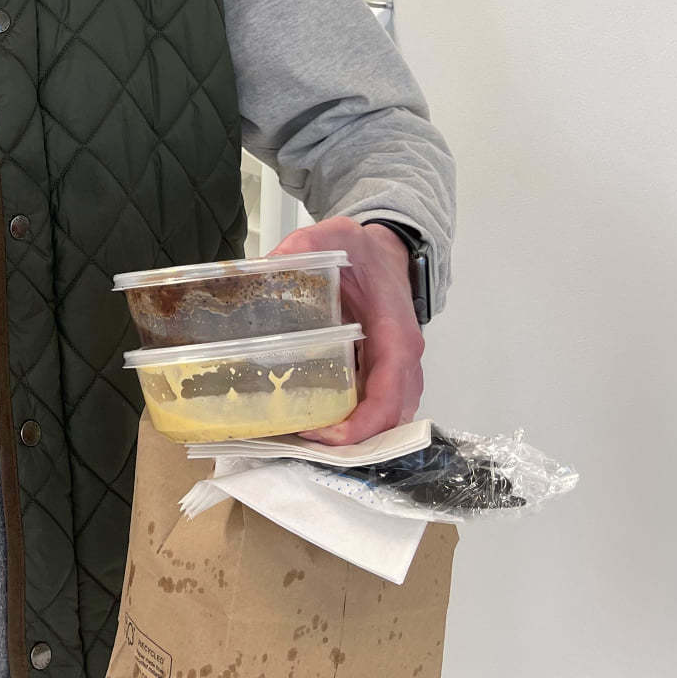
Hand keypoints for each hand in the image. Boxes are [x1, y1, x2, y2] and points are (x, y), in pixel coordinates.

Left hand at [267, 216, 423, 443]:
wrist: (390, 252)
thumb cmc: (368, 253)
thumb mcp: (338, 235)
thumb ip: (307, 244)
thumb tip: (272, 262)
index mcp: (397, 338)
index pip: (387, 399)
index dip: (357, 426)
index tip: (319, 433)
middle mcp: (404, 363)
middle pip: (388, 422)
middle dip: (349, 442)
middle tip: (300, 439)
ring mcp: (399, 372)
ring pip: (384, 422)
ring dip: (350, 436)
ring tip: (302, 435)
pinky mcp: (385, 374)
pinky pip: (375, 409)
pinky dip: (350, 421)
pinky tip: (313, 418)